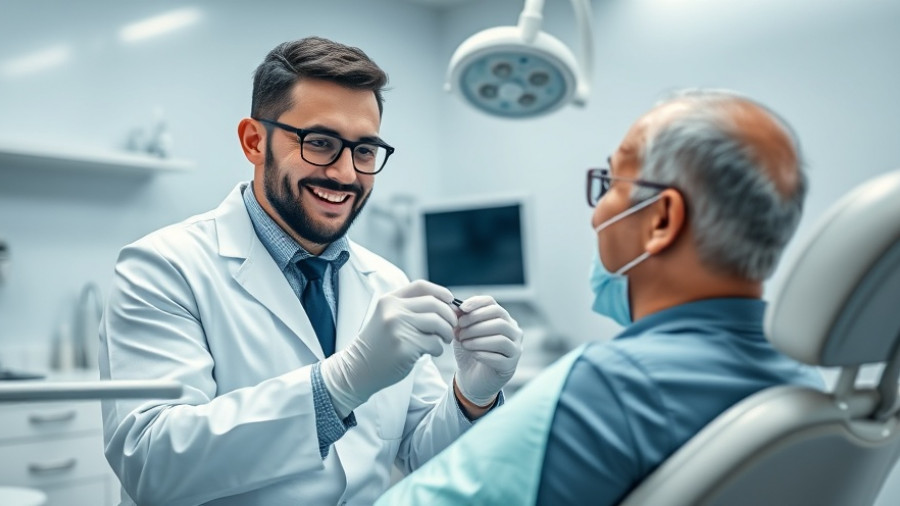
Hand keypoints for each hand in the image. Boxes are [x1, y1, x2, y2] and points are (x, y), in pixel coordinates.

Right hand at [320, 280, 456, 418]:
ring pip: (438, 323)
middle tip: (451, 327)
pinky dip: (439, 349)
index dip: (440, 292)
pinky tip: (432, 352)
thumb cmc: (379, 345)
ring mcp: (398, 329)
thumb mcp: (387, 318)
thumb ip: (410, 308)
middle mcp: (393, 311)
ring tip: (443, 340)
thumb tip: (448, 305)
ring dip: (446, 333)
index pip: (421, 286)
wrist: (358, 369)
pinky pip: (434, 343)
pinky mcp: (405, 347)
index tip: (451, 301)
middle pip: (434, 304)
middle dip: (449, 316)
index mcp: (389, 301)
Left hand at [453, 296, 523, 406]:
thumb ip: (460, 319)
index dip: (477, 304)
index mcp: (503, 319)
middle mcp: (514, 332)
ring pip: (501, 339)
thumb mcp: (462, 332)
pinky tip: (473, 354)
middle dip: (476, 324)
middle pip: (499, 320)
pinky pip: (499, 358)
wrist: (470, 378)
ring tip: (464, 343)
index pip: (493, 304)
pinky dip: (483, 354)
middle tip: (459, 331)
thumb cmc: (469, 350)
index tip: (462, 308)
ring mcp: (515, 349)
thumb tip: (454, 307)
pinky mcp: (510, 366)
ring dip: (478, 340)